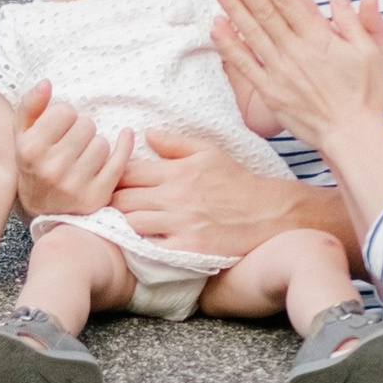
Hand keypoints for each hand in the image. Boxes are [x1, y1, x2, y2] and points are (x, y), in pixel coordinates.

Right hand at [13, 82, 126, 221]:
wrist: (43, 210)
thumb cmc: (35, 165)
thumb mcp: (22, 135)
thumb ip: (30, 106)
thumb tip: (46, 83)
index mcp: (31, 150)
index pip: (65, 111)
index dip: (64, 116)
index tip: (59, 128)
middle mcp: (51, 168)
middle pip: (86, 125)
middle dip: (81, 131)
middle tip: (72, 144)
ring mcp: (75, 184)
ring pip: (102, 143)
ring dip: (95, 145)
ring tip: (83, 157)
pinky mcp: (96, 195)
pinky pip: (120, 161)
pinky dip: (124, 146)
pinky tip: (125, 136)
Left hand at [111, 126, 295, 257]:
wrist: (268, 213)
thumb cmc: (237, 181)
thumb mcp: (209, 152)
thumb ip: (175, 143)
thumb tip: (146, 134)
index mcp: (176, 171)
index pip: (126, 172)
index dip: (116, 178)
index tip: (118, 184)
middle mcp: (174, 196)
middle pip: (121, 198)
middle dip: (115, 201)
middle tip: (119, 206)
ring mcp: (180, 224)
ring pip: (131, 222)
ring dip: (127, 223)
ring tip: (132, 223)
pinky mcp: (187, 248)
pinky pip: (151, 247)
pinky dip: (144, 244)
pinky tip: (149, 240)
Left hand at [213, 0, 382, 151]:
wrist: (352, 135)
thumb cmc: (367, 95)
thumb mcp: (376, 53)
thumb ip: (362, 22)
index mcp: (321, 38)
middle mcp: (297, 50)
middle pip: (267, 10)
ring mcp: (281, 71)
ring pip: (253, 32)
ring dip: (234, 6)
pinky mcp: (270, 92)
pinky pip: (245, 66)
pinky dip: (229, 46)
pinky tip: (216, 26)